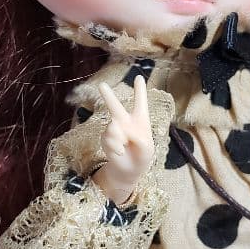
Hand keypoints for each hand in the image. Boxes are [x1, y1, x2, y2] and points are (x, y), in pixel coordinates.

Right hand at [95, 74, 154, 204]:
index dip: (139, 90)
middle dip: (107, 95)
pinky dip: (115, 147)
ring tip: (124, 146)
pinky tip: (119, 152)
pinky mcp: (106, 139)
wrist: (129, 171)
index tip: (138, 77)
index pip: (140, 103)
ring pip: (113, 126)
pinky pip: (109, 138)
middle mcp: (125, 122)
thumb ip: (139, 138)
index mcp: (140, 120)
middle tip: (101, 85)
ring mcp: (114, 130)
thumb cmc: (142, 157)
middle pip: (115, 106)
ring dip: (120, 138)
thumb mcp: (148, 149)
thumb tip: (124, 131)